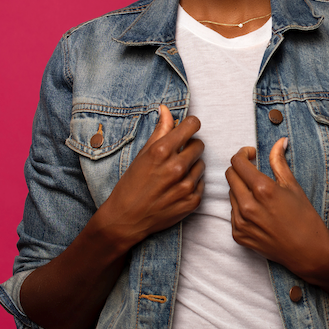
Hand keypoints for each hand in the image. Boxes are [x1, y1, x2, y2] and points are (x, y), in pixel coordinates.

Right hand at [97, 105, 204, 250]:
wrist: (126, 219)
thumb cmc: (131, 185)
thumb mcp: (142, 155)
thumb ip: (159, 131)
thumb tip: (166, 109)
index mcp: (161, 152)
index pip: (192, 125)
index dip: (190, 125)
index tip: (187, 128)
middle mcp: (176, 168)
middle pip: (199, 144)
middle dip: (189, 147)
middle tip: (176, 156)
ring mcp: (186, 186)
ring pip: (201, 164)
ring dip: (191, 167)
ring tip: (174, 175)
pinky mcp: (193, 201)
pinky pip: (201, 183)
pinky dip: (192, 184)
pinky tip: (176, 189)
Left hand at [226, 138, 328, 279]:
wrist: (307, 251)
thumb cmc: (304, 218)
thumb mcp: (293, 186)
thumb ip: (279, 161)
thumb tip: (279, 141)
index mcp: (262, 189)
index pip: (237, 162)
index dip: (243, 154)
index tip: (252, 155)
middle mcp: (247, 206)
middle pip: (230, 175)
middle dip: (240, 169)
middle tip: (254, 171)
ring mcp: (240, 222)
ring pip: (230, 194)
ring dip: (241, 188)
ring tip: (259, 194)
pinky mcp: (238, 235)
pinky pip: (232, 213)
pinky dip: (241, 207)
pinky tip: (258, 212)